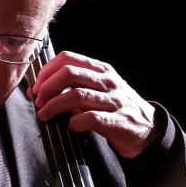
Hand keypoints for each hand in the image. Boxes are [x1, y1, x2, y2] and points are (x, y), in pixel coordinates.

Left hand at [30, 51, 159, 157]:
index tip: (37, 87)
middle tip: (40, 101)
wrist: (148, 128)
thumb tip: (38, 91)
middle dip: (47, 87)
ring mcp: (113, 100)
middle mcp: (107, 80)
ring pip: (77, 95)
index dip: (46, 71)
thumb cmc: (117, 108)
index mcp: (100, 69)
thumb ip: (72, 88)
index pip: (67, 58)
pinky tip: (71, 126)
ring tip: (46, 114)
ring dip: (55, 105)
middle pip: (69, 73)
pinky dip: (75, 122)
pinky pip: (90, 118)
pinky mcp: (117, 120)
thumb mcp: (97, 91)